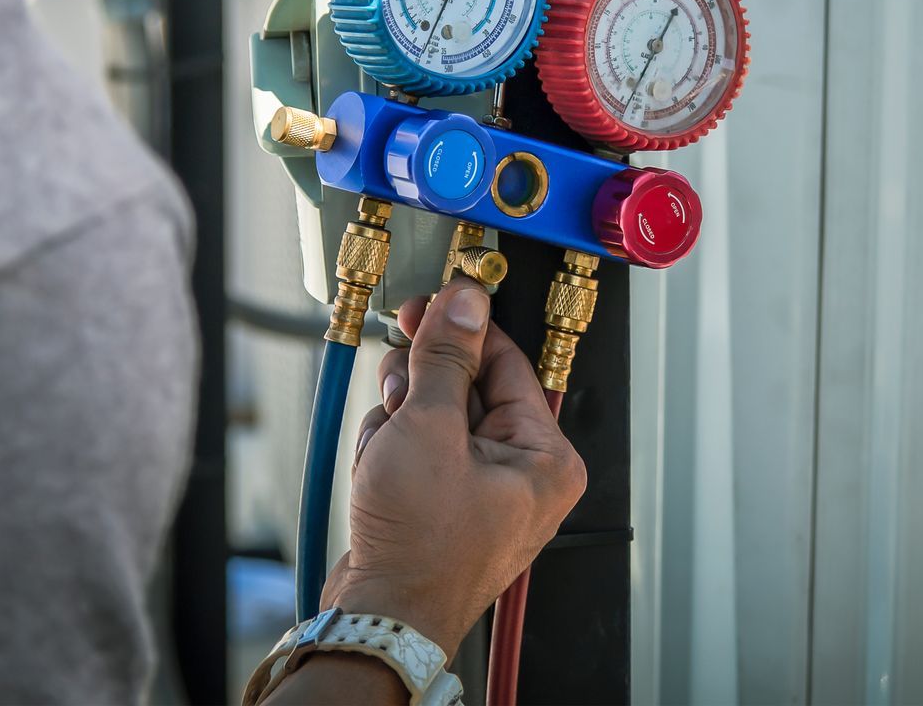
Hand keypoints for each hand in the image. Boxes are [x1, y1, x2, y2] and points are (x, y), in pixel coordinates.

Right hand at [319, 280, 585, 658]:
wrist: (378, 618)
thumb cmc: (421, 549)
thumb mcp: (430, 429)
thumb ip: (446, 359)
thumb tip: (463, 304)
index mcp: (545, 457)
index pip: (507, 362)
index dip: (464, 329)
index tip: (431, 305)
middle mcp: (522, 474)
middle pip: (466, 386)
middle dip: (420, 388)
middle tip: (399, 390)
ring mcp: (481, 490)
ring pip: (433, 413)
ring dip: (398, 422)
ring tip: (387, 452)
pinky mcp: (442, 502)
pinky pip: (417, 448)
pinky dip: (389, 452)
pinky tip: (378, 474)